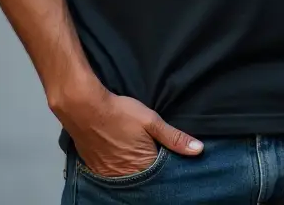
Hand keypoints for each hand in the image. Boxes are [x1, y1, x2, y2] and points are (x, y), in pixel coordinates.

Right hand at [52, 79, 202, 177]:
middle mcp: (124, 174)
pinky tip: (120, 150)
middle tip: (149, 146)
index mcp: (141, 165)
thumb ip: (174, 138)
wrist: (85, 108)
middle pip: (143, 174)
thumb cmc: (120, 112)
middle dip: (150, 163)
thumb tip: (198, 150)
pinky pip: (110, 171)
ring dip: (133, 164)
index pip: (160, 172)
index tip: (167, 151)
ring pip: (127, 173)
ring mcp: (107, 172)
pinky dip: (117, 164)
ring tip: (135, 147)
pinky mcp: (94, 167)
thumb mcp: (152, 122)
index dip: (166, 161)